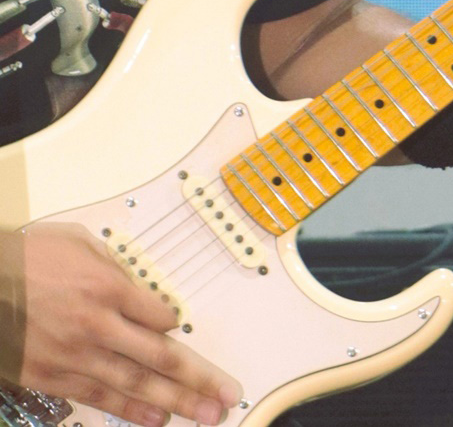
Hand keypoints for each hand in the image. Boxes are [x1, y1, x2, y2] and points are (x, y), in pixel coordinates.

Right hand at [2, 223, 241, 425]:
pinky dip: (130, 411)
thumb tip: (139, 289)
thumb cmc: (26, 256)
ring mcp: (76, 355)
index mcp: (108, 287)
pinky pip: (100, 396)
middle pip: (161, 357)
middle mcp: (99, 325)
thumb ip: (115, 266)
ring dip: (176, 402)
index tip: (178, 327)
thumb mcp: (78, 242)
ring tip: (207, 415)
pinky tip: (157, 420)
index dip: (175, 324)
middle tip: (227, 396)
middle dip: (199, 379)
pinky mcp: (53, 376)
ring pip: (136, 383)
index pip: (160, 315)